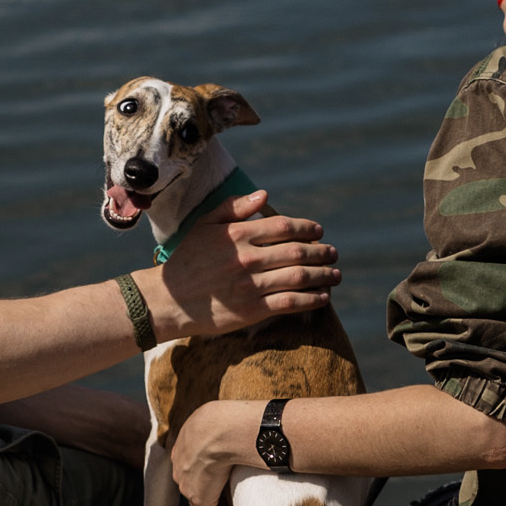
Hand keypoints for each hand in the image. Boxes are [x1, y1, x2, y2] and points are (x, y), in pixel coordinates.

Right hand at [140, 191, 338, 339]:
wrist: (169, 299)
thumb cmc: (187, 259)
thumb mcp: (204, 226)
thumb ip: (234, 208)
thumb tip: (265, 195)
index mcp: (237, 234)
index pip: (283, 226)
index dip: (307, 228)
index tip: (319, 232)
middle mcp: (246, 258)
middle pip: (297, 252)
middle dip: (321, 252)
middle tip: (333, 253)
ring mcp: (250, 285)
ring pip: (298, 277)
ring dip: (323, 275)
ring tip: (335, 274)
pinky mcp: (251, 310)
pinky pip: (290, 302)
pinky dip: (312, 299)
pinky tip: (323, 297)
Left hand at [171, 398, 263, 505]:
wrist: (223, 428)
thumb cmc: (228, 418)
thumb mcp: (218, 417)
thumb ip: (220, 425)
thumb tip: (241, 423)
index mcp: (184, 443)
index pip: (192, 465)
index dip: (207, 474)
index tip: (223, 480)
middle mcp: (180, 465)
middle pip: (194, 485)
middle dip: (211, 494)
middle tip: (230, 500)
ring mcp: (188, 483)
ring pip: (201, 502)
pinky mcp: (200, 498)